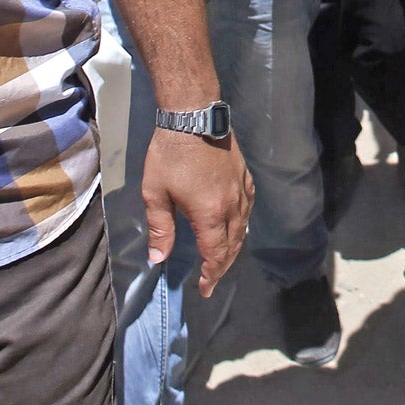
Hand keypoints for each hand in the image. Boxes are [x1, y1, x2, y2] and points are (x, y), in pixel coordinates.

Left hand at [141, 127, 253, 295]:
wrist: (193, 116)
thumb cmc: (170, 155)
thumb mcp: (155, 193)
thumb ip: (160, 228)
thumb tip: (159, 259)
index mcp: (209, 213)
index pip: (215, 254)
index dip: (211, 275)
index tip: (204, 289)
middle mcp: (231, 205)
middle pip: (233, 245)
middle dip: (222, 266)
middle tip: (212, 279)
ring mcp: (240, 189)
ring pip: (243, 227)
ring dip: (233, 247)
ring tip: (222, 257)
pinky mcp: (243, 175)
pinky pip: (248, 207)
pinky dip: (243, 223)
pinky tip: (237, 223)